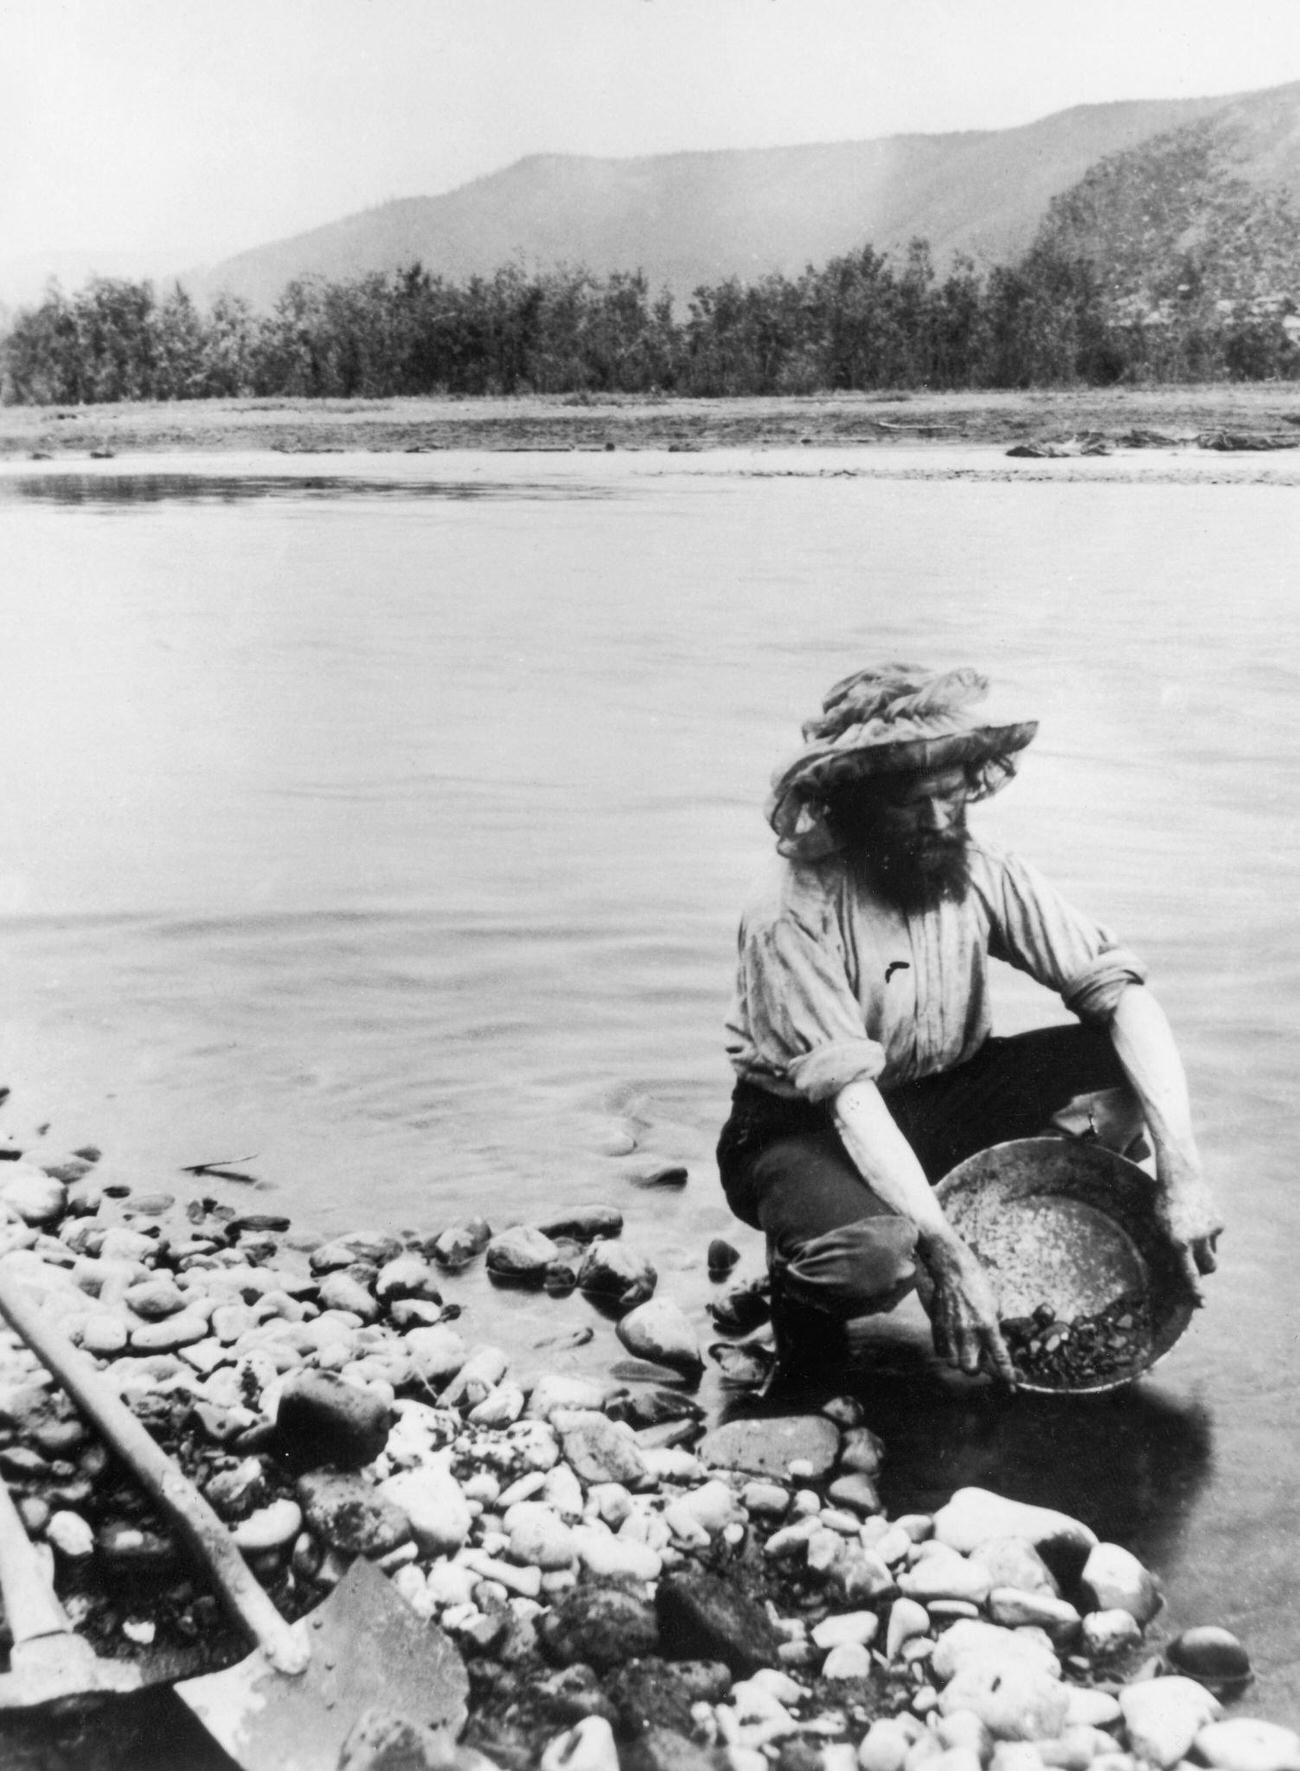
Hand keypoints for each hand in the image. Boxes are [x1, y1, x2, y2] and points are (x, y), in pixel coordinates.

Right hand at [918, 1231, 1015, 1383]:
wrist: (951, 1269)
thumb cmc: (976, 1283)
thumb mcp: (994, 1302)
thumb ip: (994, 1323)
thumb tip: (994, 1337)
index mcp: (988, 1325)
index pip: (1000, 1357)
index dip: (1007, 1374)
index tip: (1012, 1382)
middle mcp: (969, 1332)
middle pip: (971, 1369)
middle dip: (977, 1369)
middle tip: (979, 1359)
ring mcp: (951, 1331)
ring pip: (954, 1363)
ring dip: (961, 1361)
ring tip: (964, 1351)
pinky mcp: (937, 1328)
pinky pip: (942, 1351)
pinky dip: (948, 1351)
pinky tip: (953, 1342)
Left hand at [1154, 1145, 1222, 1300]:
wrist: (1181, 1177)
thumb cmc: (1163, 1204)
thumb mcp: (1158, 1226)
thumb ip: (1167, 1247)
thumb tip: (1173, 1270)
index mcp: (1177, 1241)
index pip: (1189, 1273)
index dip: (1196, 1290)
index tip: (1203, 1303)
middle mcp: (1196, 1238)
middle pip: (1209, 1267)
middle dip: (1205, 1271)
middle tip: (1198, 1268)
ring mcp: (1210, 1230)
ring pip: (1213, 1254)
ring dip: (1205, 1253)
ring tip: (1192, 1236)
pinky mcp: (1219, 1222)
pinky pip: (1215, 1238)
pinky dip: (1208, 1234)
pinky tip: (1196, 1219)